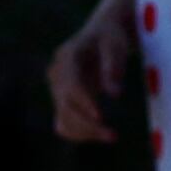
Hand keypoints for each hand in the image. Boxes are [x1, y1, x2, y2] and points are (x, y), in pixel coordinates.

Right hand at [46, 0, 142, 142]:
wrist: (99, 34)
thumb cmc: (110, 37)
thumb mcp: (115, 45)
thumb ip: (112, 66)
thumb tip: (115, 94)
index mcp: (66, 57)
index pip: (71, 85)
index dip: (84, 102)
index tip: (101, 117)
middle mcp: (56, 75)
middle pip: (65, 106)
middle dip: (87, 124)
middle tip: (113, 136)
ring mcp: (56, 90)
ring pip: (63, 120)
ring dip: (84, 133)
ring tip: (112, 136)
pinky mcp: (61, 102)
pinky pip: (64, 124)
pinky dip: (80, 133)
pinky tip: (101, 134)